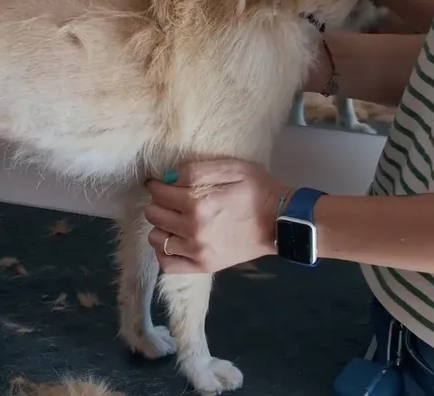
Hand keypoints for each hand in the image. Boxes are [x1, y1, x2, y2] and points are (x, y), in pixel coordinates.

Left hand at [144, 159, 287, 272]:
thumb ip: (196, 171)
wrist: (279, 222)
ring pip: (156, 238)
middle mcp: (193, 230)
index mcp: (198, 204)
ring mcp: (197, 252)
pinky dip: (164, 252)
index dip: (157, 185)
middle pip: (154, 215)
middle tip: (171, 200)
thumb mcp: (231, 168)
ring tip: (173, 220)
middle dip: (159, 203)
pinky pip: (167, 264)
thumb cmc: (256, 191)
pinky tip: (174, 241)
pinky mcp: (203, 266)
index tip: (162, 183)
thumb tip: (167, 178)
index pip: (158, 193)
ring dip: (160, 226)